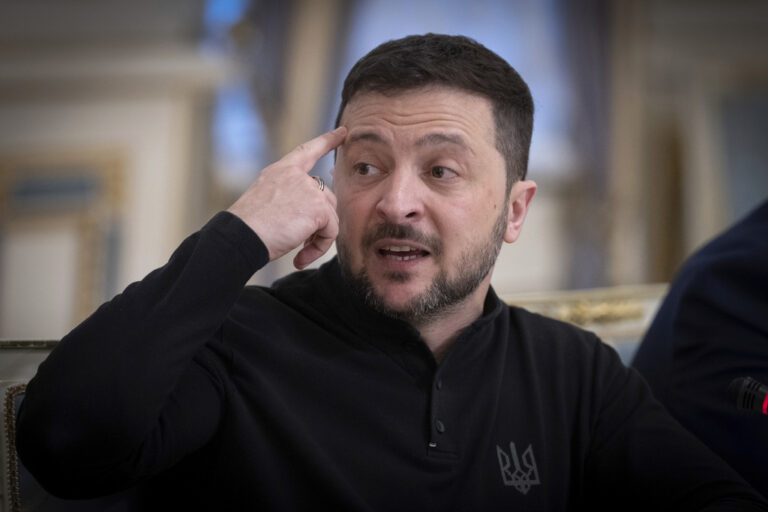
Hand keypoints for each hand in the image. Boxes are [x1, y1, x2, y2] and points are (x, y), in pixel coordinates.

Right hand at [227, 126, 346, 268]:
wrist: (241, 236)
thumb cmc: (248, 227)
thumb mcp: (267, 202)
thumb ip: (291, 199)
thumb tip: (316, 214)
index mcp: (281, 171)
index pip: (308, 151)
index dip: (327, 140)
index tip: (342, 133)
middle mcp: (297, 176)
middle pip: (326, 198)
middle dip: (319, 223)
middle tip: (300, 244)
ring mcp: (309, 189)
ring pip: (331, 217)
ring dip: (318, 239)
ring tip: (299, 252)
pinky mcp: (318, 208)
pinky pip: (331, 231)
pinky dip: (320, 248)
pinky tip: (300, 257)